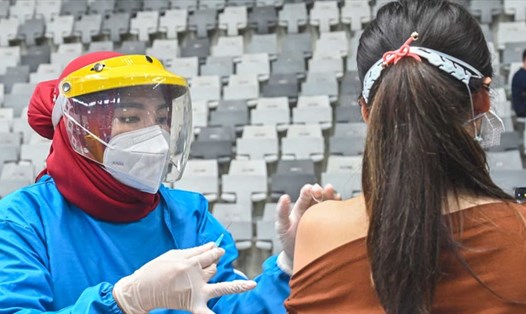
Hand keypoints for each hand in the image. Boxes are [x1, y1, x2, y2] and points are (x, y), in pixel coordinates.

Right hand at [113, 243, 255, 313]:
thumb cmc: (155, 270)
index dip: (216, 252)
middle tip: (214, 261)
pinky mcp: (192, 304)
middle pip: (213, 268)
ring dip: (233, 286)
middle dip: (216, 264)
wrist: (141, 290)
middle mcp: (194, 276)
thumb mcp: (173, 255)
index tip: (219, 250)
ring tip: (247, 286)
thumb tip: (212, 245)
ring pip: (219, 287)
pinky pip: (204, 312)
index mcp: (189, 262)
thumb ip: (195, 251)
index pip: (209, 255)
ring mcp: (195, 291)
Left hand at [275, 184, 339, 272]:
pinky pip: (337, 213)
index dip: (307, 190)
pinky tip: (339, 202)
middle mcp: (313, 208)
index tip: (308, 189)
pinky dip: (339, 206)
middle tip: (319, 191)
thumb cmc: (288, 238)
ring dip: (331, 195)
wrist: (298, 255)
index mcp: (301, 207)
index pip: (306, 195)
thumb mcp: (282, 226)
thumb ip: (281, 212)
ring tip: (332, 192)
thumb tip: (285, 196)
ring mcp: (324, 216)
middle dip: (320, 191)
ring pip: (329, 202)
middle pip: (319, 196)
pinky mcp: (332, 224)